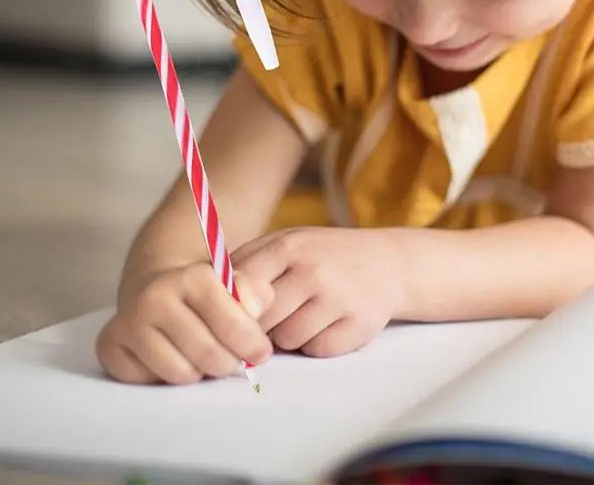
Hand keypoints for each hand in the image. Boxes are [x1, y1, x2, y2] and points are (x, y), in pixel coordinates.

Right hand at [95, 263, 273, 384]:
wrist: (156, 289)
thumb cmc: (204, 293)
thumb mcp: (235, 284)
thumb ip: (255, 294)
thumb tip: (259, 308)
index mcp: (193, 276)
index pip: (234, 325)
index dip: (252, 343)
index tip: (261, 351)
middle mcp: (156, 295)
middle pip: (210, 355)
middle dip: (228, 363)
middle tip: (232, 359)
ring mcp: (129, 321)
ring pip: (181, 374)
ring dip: (198, 372)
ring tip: (200, 356)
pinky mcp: (109, 346)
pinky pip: (150, 382)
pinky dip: (165, 377)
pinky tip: (170, 357)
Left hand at [231, 227, 402, 357]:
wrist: (388, 262)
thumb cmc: (324, 255)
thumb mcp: (287, 242)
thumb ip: (248, 263)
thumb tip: (205, 297)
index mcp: (289, 246)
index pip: (240, 288)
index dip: (232, 307)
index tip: (233, 315)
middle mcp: (313, 270)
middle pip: (260, 320)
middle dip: (260, 326)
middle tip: (273, 318)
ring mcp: (337, 298)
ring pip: (286, 340)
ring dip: (289, 336)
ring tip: (305, 315)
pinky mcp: (357, 325)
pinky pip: (316, 350)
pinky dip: (316, 344)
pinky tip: (328, 323)